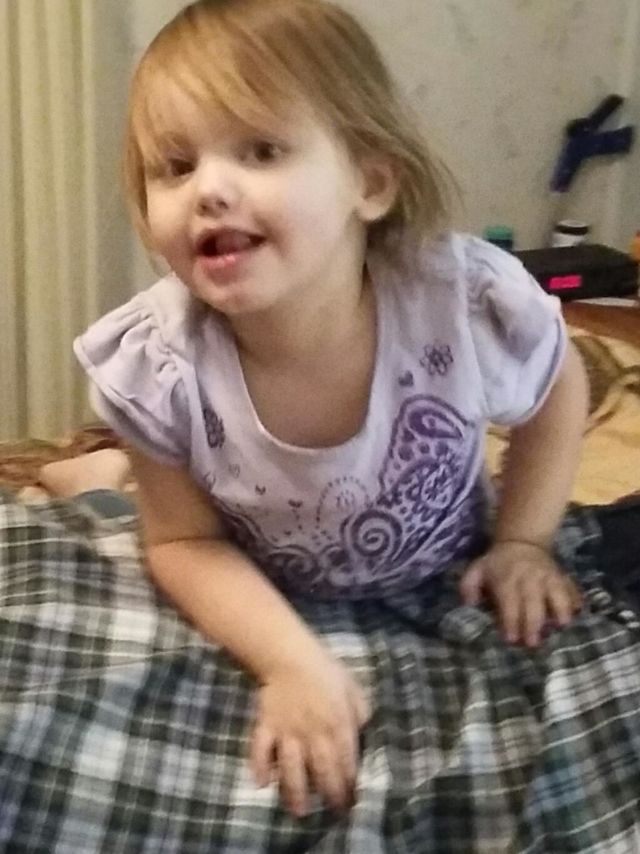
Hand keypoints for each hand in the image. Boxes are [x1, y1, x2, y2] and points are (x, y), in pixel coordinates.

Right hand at [251, 653, 370, 816]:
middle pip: (322, 770)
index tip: (353, 798)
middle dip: (330, 794)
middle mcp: (313, 732)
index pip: (347, 760)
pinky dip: (259, 766)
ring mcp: (288, 730)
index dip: (351, 782)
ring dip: (296, 792)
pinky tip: (261, 783)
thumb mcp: (353, 688)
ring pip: (292, 768)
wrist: (290, 654)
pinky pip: (260, 749)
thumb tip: (363, 732)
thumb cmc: (325, 670)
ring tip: (300, 811)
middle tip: (334, 812)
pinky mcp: (266, 725)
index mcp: (338, 723)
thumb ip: (361, 712)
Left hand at [459, 540, 581, 646]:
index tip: (511, 640)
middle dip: (533, 625)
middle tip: (533, 644)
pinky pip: (572, 589)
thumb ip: (468, 587)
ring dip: (560, 612)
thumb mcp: (477, 570)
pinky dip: (576, 601)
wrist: (522, 541)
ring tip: (561, 628)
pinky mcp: (562, 577)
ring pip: (558, 595)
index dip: (510, 622)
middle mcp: (529, 579)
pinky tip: (578, 614)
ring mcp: (548, 577)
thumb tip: (470, 604)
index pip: (509, 604)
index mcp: (507, 580)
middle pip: (533, 604)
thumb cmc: (497, 563)